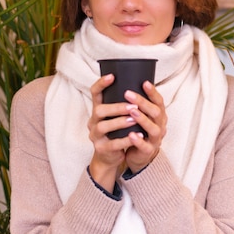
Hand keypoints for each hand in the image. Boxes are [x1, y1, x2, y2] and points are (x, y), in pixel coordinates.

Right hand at [87, 73, 139, 191]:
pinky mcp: (101, 149)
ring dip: (120, 122)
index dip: (101, 84)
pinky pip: (112, 144)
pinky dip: (126, 140)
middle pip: (99, 110)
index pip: (94, 93)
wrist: (109, 156)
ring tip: (134, 120)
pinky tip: (137, 136)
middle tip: (133, 106)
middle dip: (116, 107)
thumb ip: (122, 105)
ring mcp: (95, 136)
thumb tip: (140, 85)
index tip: (112, 76)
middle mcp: (93, 121)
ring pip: (103, 126)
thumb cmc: (116, 132)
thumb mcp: (116, 117)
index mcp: (98, 110)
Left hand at [123, 80, 166, 172]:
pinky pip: (145, 146)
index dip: (153, 92)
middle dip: (143, 102)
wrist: (139, 155)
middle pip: (156, 112)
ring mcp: (155, 139)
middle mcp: (160, 126)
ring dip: (142, 119)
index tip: (144, 82)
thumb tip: (125, 84)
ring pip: (153, 128)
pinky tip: (131, 134)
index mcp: (159, 116)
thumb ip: (138, 105)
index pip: (159, 101)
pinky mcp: (148, 151)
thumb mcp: (141, 116)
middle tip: (128, 94)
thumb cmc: (139, 131)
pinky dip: (138, 140)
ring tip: (131, 111)